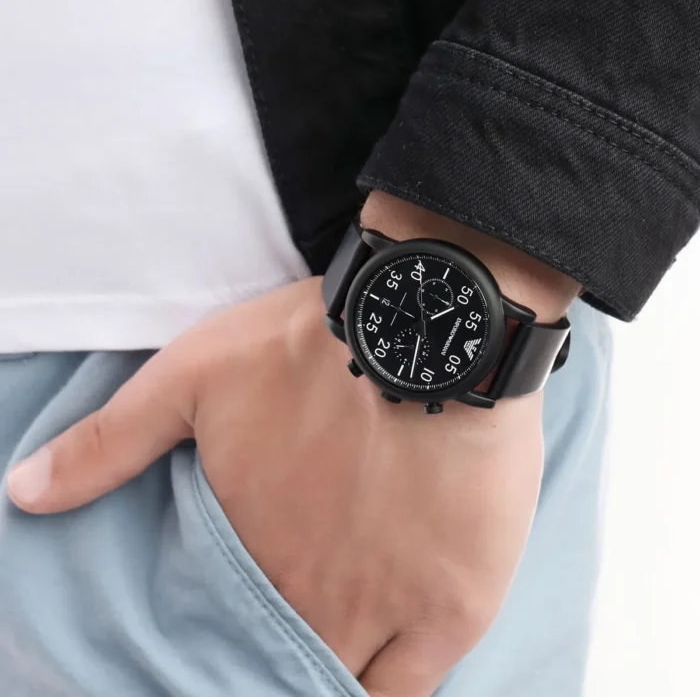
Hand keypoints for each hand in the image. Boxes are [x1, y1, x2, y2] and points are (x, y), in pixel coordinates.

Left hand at [8, 277, 544, 696]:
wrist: (426, 329)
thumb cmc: (313, 347)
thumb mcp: (194, 374)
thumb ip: (110, 442)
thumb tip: (23, 494)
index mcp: (246, 549)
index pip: (212, 634)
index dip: (213, 639)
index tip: (217, 628)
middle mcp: (310, 595)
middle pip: (275, 663)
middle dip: (262, 658)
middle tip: (268, 631)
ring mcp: (387, 607)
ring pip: (337, 681)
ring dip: (318, 673)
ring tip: (319, 641)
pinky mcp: (454, 604)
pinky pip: (410, 689)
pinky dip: (384, 689)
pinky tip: (373, 666)